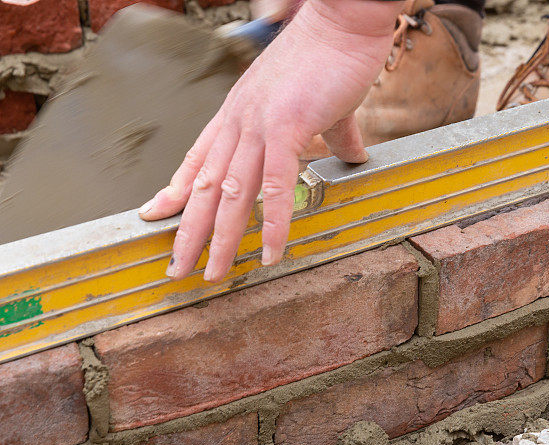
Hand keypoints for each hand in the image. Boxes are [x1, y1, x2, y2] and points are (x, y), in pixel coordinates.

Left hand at [138, 0, 403, 281]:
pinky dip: (271, 222)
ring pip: (231, 192)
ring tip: (214, 274)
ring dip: (220, 238)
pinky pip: (275, 184)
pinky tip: (268, 253)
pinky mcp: (288, 126)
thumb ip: (333, 134)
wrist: (341, 19)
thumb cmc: (331, 55)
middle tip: (175, 269)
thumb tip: (353, 155)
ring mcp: (258, 124)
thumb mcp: (322, 103)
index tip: (154, 215)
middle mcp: (238, 121)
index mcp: (239, 114)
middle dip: (188, 231)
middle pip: (204, 186)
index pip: (197, 159)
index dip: (174, 191)